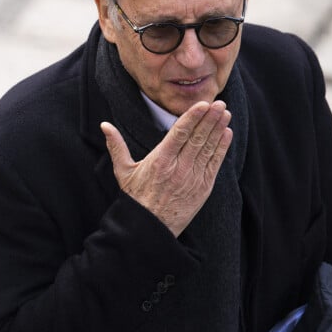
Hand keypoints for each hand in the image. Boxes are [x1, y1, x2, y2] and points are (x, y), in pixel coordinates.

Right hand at [101, 100, 232, 236]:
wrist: (151, 228)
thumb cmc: (137, 198)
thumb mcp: (123, 171)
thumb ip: (116, 146)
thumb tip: (104, 125)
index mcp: (160, 160)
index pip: (180, 133)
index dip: (193, 117)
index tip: (203, 104)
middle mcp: (178, 168)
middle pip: (197, 138)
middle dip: (210, 119)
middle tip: (219, 103)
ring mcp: (192, 178)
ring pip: (208, 149)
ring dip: (218, 129)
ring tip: (225, 113)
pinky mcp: (203, 188)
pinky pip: (214, 164)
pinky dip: (222, 148)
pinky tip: (226, 133)